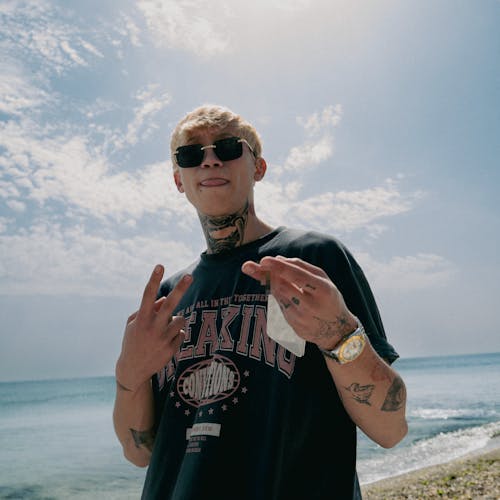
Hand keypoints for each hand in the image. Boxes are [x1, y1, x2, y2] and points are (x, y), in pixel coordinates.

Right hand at [116, 265, 191, 390]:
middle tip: (190, 275)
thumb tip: (164, 298)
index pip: (148, 295)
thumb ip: (149, 308)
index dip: (154, 279)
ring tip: (164, 330)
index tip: (160, 265)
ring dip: (176, 321)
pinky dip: (176, 335)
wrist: (133, 370)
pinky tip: (165, 343)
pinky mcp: (171, 349)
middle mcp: (152, 328)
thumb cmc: (133, 340)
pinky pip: (182, 333)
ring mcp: (162, 339)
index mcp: (141, 319)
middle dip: (180, 289)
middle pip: (170, 305)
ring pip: (180, 319)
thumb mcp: (134, 323)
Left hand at [242, 256, 356, 349]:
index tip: (263, 260)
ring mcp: (301, 317)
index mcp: (322, 290)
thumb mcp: (323, 279)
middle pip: (282, 287)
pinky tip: (267, 283)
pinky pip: (279, 305)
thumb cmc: (328, 297)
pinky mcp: (293, 326)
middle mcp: (310, 305)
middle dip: (264, 274)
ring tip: (251, 269)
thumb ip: (302, 267)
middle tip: (247, 265)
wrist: (336, 331)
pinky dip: (273, 292)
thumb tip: (278, 258)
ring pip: (277, 296)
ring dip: (265, 281)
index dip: (279, 268)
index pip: (297, 276)